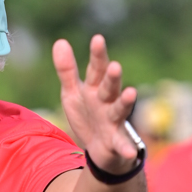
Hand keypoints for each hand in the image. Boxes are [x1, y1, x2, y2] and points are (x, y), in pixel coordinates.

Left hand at [51, 34, 139, 173]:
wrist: (99, 149)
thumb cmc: (88, 114)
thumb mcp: (73, 92)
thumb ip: (67, 70)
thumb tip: (60, 41)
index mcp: (95, 88)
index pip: (96, 69)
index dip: (97, 55)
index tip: (98, 39)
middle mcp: (107, 102)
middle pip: (110, 87)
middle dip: (112, 77)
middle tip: (114, 66)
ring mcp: (113, 121)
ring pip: (120, 110)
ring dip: (126, 102)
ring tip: (131, 93)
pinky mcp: (116, 142)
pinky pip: (122, 145)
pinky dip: (126, 148)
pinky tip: (130, 152)